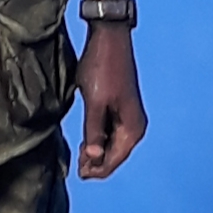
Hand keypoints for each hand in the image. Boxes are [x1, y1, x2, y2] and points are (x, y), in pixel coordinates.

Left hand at [75, 24, 146, 179]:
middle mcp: (135, 126)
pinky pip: (111, 133)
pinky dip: (99, 139)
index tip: (79, 173)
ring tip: (79, 158)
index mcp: (133, 128)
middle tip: (76, 168)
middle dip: (97, 163)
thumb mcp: (94, 103)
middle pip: (115, 155)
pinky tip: (87, 143)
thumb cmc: (102, 68)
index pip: (114, 160)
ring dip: (97, 153)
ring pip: (113, 145)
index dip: (97, 170)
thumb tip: (94, 158)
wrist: (109, 38)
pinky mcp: (120, 109)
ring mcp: (129, 117)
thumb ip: (94, 131)